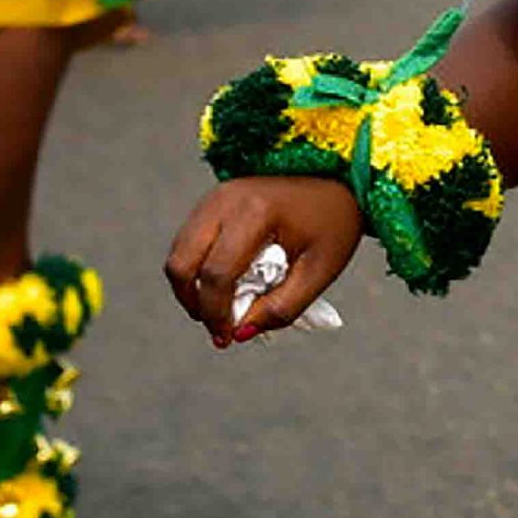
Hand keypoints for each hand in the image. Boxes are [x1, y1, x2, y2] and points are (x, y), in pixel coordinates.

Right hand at [165, 176, 365, 344]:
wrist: (339, 178)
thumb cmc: (333, 223)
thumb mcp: (320, 270)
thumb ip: (283, 307)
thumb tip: (239, 332)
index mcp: (256, 212)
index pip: (217, 273)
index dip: (216, 313)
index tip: (227, 338)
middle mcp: (226, 200)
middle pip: (182, 263)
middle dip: (194, 303)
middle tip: (218, 327)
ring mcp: (215, 196)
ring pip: (179, 253)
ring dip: (191, 288)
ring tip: (221, 310)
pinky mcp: (212, 200)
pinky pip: (188, 242)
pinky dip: (197, 270)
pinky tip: (224, 286)